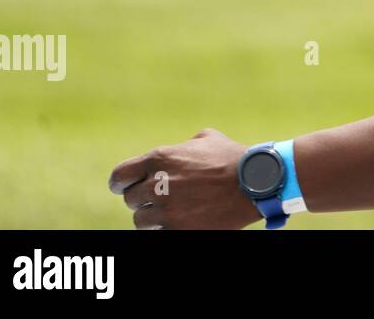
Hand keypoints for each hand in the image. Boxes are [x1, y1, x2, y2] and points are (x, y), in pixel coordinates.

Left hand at [108, 128, 261, 229]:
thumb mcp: (206, 139)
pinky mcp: (177, 229)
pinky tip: (181, 220)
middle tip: (160, 198)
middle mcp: (157, 184)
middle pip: (130, 200)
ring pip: (141, 220)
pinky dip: (166, 228)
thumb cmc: (232, 158)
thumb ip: (183, 145)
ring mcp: (166, 210)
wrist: (254, 183)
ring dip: (153, 217)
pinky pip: (157, 233)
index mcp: (159, 158)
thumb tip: (177, 151)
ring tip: (172, 211)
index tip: (124, 187)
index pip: (119, 176)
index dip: (120, 183)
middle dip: (143, 199)